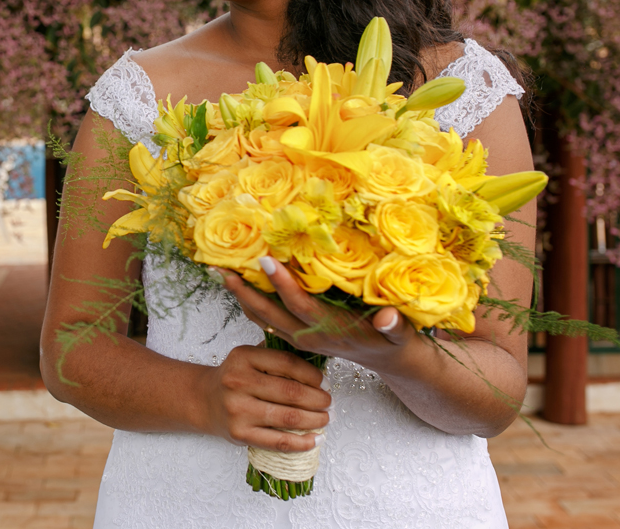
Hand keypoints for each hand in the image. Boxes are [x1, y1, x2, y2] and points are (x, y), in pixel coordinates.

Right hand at [197, 344, 330, 451]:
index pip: (287, 363)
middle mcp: (238, 381)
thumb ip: (276, 356)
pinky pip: (279, 442)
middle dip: (318, 399)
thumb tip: (318, 364)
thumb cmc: (235, 378)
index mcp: (243, 357)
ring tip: (325, 418)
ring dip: (315, 419)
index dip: (312, 374)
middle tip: (329, 402)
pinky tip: (316, 439)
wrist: (205, 400)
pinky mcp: (240, 434)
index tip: (324, 382)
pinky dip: (302, 443)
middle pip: (291, 392)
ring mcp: (238, 409)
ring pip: (289, 417)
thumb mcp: (249, 357)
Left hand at [213, 259, 416, 371]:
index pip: (300, 305)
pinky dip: (250, 302)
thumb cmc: (393, 342)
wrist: (387, 359)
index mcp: (330, 330)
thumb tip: (386, 318)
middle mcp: (308, 335)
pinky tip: (238, 284)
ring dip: (241, 296)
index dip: (282, 284)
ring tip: (220, 273)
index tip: (265, 260)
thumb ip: (394, 326)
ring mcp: (299, 336)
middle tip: (222, 268)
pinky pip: (266, 319)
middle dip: (245, 291)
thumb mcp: (400, 335)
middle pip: (270, 313)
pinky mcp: (296, 334)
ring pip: (263, 317)